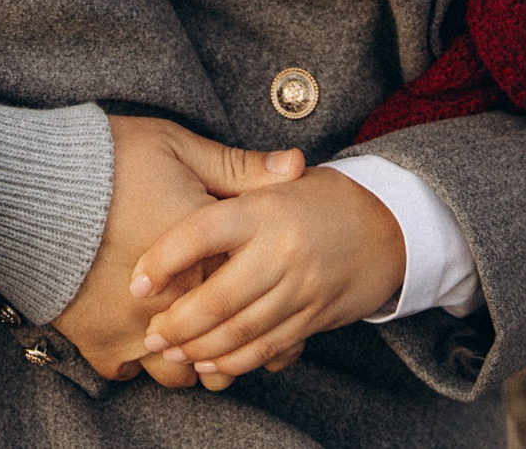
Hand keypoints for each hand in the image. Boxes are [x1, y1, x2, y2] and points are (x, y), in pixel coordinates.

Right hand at [52, 116, 301, 382]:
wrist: (26, 190)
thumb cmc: (105, 160)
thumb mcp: (176, 148)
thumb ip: (237, 167)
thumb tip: (297, 167)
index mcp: (203, 256)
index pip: (253, 296)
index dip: (267, 302)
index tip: (269, 301)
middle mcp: (176, 305)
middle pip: (221, 346)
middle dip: (230, 340)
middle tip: (230, 326)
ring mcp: (135, 331)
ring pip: (179, 374)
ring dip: (185, 358)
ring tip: (184, 336)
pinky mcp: (97, 343)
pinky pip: (127, 371)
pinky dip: (134, 359)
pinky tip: (135, 334)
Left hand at [131, 166, 406, 382]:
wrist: (388, 227)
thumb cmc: (319, 198)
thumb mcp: (280, 178)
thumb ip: (238, 174)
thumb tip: (190, 162)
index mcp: (265, 208)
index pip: (203, 233)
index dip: (164, 259)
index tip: (137, 283)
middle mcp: (283, 250)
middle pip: (219, 297)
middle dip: (178, 323)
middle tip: (151, 333)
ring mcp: (302, 287)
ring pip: (242, 330)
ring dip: (200, 348)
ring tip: (171, 351)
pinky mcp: (315, 316)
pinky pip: (269, 347)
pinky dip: (236, 361)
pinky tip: (210, 363)